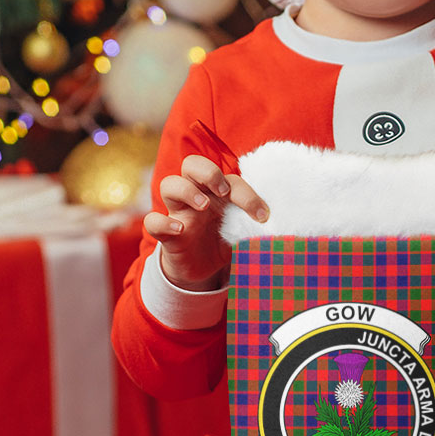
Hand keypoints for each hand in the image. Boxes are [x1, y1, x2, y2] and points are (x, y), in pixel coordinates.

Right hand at [143, 154, 267, 290]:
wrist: (203, 271)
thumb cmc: (224, 241)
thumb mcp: (243, 232)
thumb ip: (256, 226)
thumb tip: (283, 227)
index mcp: (217, 192)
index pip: (229, 178)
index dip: (247, 194)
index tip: (262, 215)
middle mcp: (196, 196)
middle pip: (192, 164)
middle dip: (208, 172)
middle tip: (223, 191)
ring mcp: (178, 213)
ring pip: (169, 184)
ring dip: (187, 190)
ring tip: (204, 206)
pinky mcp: (166, 234)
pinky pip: (152, 221)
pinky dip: (162, 222)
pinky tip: (180, 230)